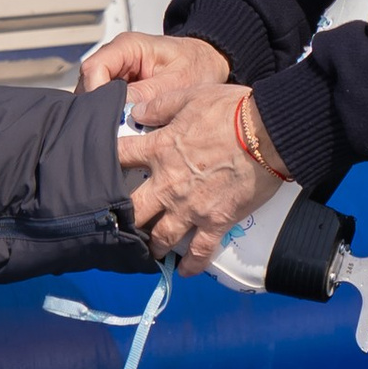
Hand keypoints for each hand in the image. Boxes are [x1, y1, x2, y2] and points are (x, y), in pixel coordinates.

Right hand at [80, 29, 239, 128]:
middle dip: (98, 108)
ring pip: (94, 95)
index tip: (106, 116)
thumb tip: (121, 114)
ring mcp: (116, 72)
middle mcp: (116, 57)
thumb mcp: (176, 83)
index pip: (94, 68)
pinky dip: (113, 115)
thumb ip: (147, 96)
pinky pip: (106, 102)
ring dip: (106, 113)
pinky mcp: (120, 86)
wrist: (207, 63)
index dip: (95, 94)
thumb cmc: (196, 65)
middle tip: (114, 130)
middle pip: (90, 83)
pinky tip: (124, 128)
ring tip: (121, 131)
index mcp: (127, 47)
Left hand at [119, 81, 287, 270]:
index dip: (107, 161)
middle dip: (123, 217)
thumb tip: (137, 112)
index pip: (120, 156)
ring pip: (160, 236)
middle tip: (119, 223)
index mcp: (159, 149)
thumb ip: (159, 105)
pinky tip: (184, 272)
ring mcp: (191, 207)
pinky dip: (191, 264)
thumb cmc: (231, 110)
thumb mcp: (189, 96)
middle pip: (133, 208)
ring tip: (147, 252)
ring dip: (151, 246)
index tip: (99, 169)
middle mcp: (168, 184)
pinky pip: (200, 251)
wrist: (268, 133)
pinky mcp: (217, 221)